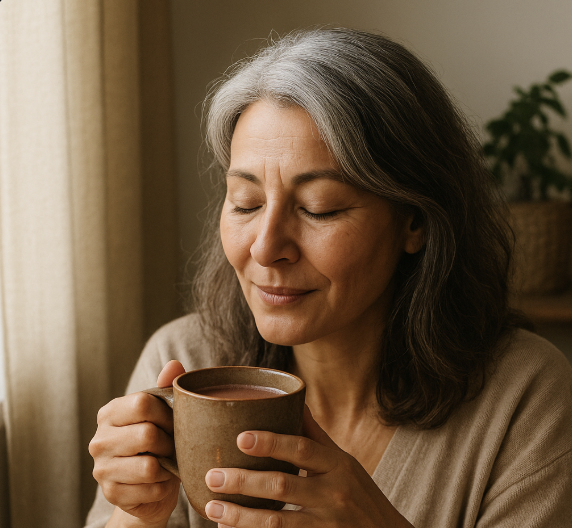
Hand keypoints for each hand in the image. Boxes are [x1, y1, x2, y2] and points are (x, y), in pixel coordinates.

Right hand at [88, 360, 185, 526]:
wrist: (148, 486)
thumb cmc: (158, 443)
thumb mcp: (161, 413)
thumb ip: (166, 387)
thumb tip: (174, 365)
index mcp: (110, 413)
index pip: (142, 403)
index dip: (167, 413)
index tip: (175, 421)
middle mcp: (99, 440)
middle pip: (147, 435)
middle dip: (170, 442)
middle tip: (173, 446)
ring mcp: (101, 469)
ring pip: (149, 467)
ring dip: (167, 467)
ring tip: (167, 463)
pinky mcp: (110, 494)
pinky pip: (149, 489)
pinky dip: (162, 487)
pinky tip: (159, 482)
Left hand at [203, 406, 413, 527]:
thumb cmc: (360, 494)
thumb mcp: (344, 461)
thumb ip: (315, 436)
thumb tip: (295, 399)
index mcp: (337, 465)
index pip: (302, 449)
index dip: (271, 442)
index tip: (240, 438)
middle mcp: (333, 494)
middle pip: (282, 486)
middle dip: (243, 482)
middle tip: (212, 476)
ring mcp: (327, 526)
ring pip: (276, 523)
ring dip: (240, 516)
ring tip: (212, 508)